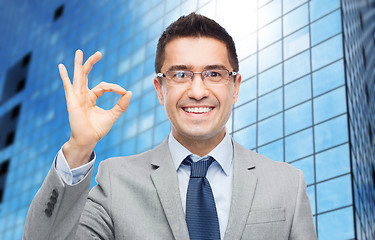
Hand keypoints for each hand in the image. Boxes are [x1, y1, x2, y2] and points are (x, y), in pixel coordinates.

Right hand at [59, 50, 131, 167]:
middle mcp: (83, 95)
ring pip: (78, 77)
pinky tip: (61, 67)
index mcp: (92, 97)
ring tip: (79, 51)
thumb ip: (121, 105)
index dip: (114, 87)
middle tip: (99, 53)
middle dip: (91, 63)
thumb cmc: (98, 129)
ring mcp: (77, 97)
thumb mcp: (113, 115)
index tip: (123, 92)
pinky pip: (68, 87)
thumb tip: (129, 92)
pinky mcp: (72, 101)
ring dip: (79, 64)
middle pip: (87, 75)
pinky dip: (64, 77)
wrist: (88, 139)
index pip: (104, 86)